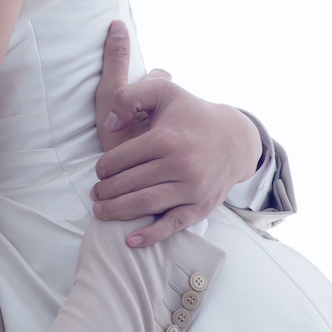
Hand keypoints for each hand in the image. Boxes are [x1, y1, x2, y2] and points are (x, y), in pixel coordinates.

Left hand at [92, 22, 261, 246]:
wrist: (235, 139)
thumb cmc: (191, 114)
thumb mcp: (163, 91)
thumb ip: (129, 96)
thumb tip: (110, 125)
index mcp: (165, 138)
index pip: (119, 160)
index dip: (102, 168)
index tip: (99, 172)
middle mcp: (180, 164)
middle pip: (128, 184)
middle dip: (105, 192)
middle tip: (95, 194)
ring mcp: (192, 187)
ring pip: (144, 204)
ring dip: (117, 211)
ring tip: (101, 211)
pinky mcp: (201, 206)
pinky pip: (172, 225)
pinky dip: (150, 235)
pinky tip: (131, 240)